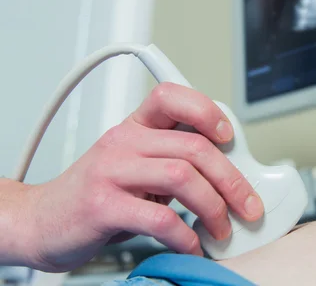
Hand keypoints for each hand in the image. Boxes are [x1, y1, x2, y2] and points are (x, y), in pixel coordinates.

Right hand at [19, 83, 263, 271]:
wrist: (41, 220)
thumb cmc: (97, 194)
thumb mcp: (135, 165)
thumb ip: (172, 161)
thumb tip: (226, 174)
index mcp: (134, 127)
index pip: (172, 96)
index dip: (207, 110)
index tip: (230, 136)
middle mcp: (123, 142)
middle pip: (194, 146)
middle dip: (231, 179)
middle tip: (247, 204)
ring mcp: (111, 172)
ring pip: (183, 177)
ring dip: (214, 208)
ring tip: (221, 229)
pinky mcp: (103, 206)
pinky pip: (160, 218)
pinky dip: (186, 236)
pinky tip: (192, 245)